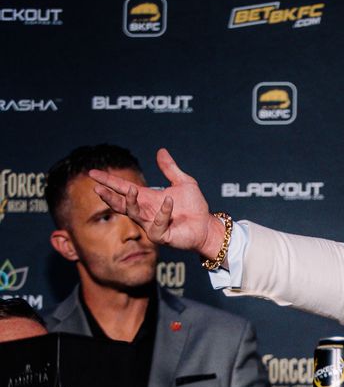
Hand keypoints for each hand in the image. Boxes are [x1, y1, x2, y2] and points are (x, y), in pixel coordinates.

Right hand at [91, 148, 225, 258]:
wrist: (207, 225)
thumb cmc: (194, 207)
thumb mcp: (183, 183)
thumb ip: (170, 169)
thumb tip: (161, 151)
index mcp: (147, 198)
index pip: (122, 188)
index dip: (108, 181)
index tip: (92, 173)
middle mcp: (145, 211)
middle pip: (121, 204)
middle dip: (109, 196)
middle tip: (98, 188)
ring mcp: (151, 224)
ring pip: (133, 214)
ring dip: (131, 202)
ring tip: (132, 189)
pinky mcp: (162, 235)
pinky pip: (156, 225)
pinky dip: (162, 213)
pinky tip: (169, 202)